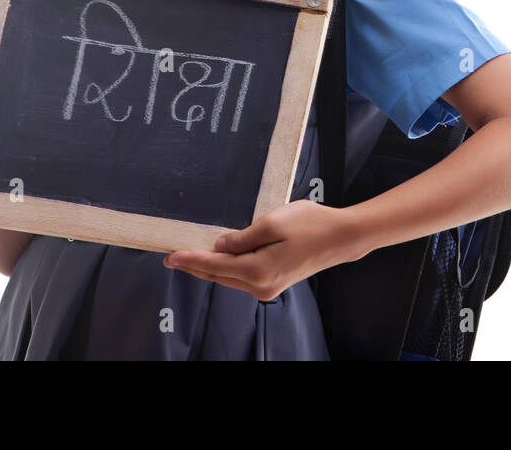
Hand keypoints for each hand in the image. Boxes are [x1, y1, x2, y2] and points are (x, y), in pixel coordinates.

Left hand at [162, 200, 360, 301]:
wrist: (342, 238)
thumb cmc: (310, 225)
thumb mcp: (270, 223)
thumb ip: (241, 238)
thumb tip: (220, 247)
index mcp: (256, 271)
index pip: (213, 266)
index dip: (189, 260)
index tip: (169, 256)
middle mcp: (260, 286)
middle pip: (218, 275)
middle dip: (195, 265)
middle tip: (173, 256)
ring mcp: (268, 287)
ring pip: (230, 277)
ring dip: (211, 266)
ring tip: (191, 255)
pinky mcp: (275, 282)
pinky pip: (243, 275)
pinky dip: (228, 267)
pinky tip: (220, 257)